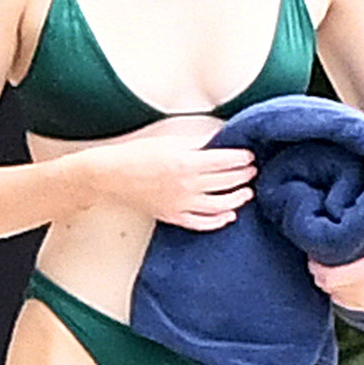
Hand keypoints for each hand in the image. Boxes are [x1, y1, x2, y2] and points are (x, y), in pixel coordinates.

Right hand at [82, 131, 255, 229]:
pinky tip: (228, 216)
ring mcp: (181, 204)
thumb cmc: (135, 155)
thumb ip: (197, 143)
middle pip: (226, 181)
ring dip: (237, 198)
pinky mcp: (174, 216)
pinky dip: (217, 221)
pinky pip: (201, 223)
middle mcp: (187, 185)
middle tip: (252, 170)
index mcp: (187, 162)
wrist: (111, 176)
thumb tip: (219, 141)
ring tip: (247, 192)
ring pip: (219, 205)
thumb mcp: (169, 141)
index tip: (250, 155)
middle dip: (243, 175)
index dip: (242, 158)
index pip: (225, 161)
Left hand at [309, 219, 363, 311]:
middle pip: (327, 286)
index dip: (317, 266)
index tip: (314, 252)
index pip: (329, 277)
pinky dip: (336, 291)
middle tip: (317, 256)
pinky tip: (337, 277)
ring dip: (327, 282)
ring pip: (333, 295)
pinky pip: (342, 302)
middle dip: (319, 273)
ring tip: (327, 265)